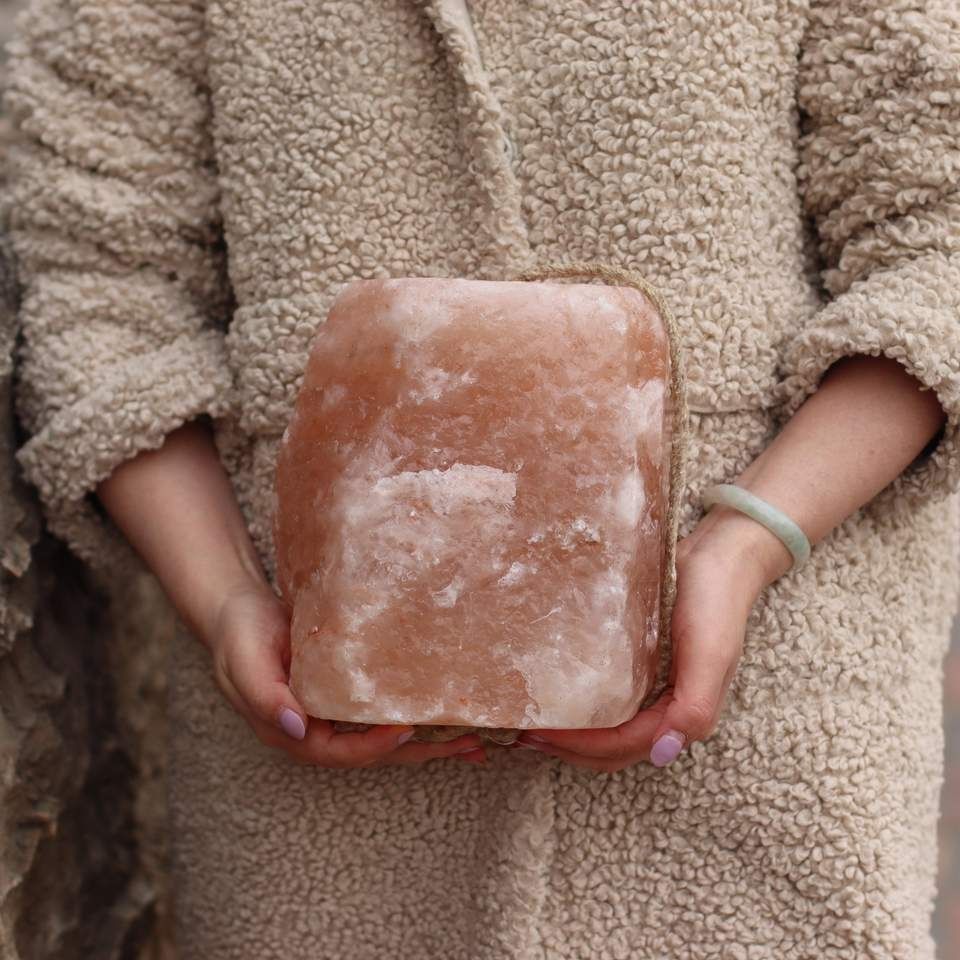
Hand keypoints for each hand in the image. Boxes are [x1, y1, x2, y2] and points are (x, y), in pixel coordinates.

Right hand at [207, 580, 486, 766]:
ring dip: (431, 739)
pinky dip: (417, 713)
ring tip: (476, 737)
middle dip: (422, 752)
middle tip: (470, 744)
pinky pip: (386, 711)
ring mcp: (335, 716)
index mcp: (293, 733)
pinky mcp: (348, 696)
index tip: (406, 730)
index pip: (341, 752)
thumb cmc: (239, 634)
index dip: (375, 746)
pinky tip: (449, 710)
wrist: (239, 610)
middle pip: (376, 753)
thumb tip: (298, 729)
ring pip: (387, 736)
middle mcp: (318, 732)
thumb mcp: (246, 663)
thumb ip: (265, 697)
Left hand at [507, 507, 790, 771]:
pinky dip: (586, 710)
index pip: (625, 744)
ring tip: (535, 724)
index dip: (583, 746)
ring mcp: (658, 689)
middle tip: (526, 736)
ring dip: (576, 737)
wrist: (722, 555)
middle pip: (616, 750)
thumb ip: (695, 706)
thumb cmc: (716, 602)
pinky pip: (613, 701)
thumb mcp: (712, 653)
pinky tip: (561, 694)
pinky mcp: (646, 667)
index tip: (540, 733)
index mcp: (685, 713)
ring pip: (613, 731)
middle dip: (572, 750)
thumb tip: (662, 754)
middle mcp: (670, 709)